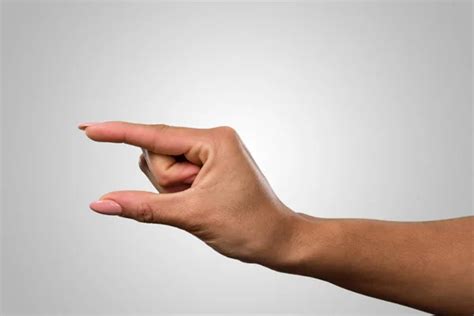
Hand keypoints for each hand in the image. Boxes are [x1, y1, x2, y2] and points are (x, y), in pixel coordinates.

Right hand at [80, 122, 298, 266]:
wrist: (276, 240)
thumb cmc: (248, 225)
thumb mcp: (191, 215)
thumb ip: (141, 207)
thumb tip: (101, 203)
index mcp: (214, 141)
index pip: (155, 136)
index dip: (119, 132)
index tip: (88, 128)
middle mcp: (211, 140)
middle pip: (157, 156)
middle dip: (167, 183)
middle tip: (195, 199)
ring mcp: (209, 154)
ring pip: (162, 168)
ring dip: (172, 190)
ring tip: (201, 202)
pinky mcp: (207, 167)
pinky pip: (173, 176)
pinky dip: (176, 192)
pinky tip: (199, 201)